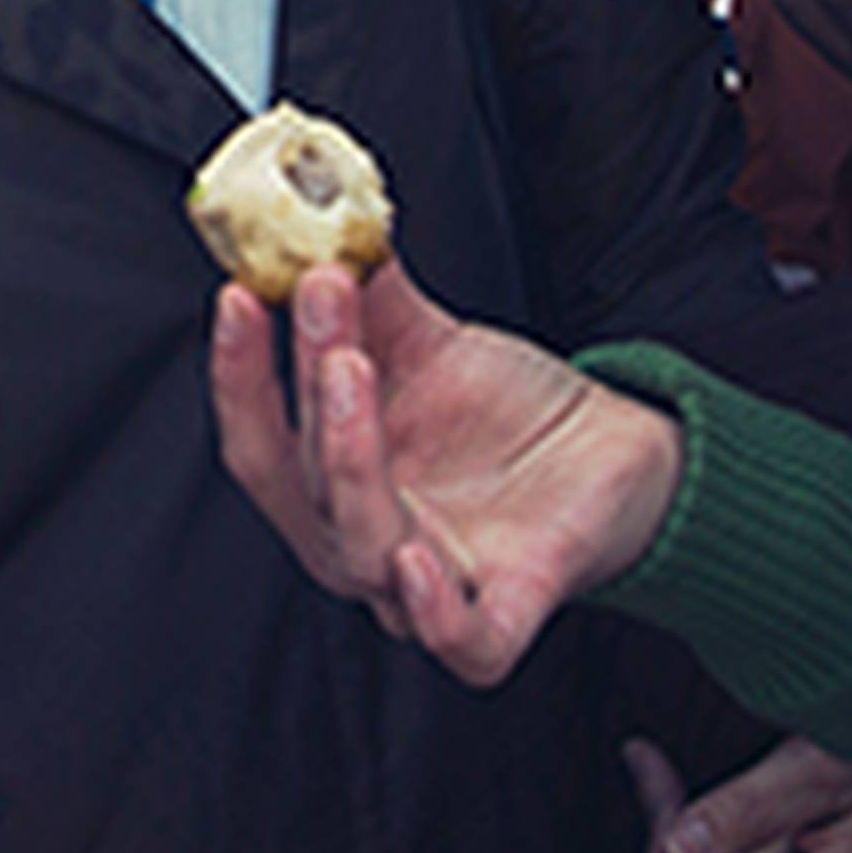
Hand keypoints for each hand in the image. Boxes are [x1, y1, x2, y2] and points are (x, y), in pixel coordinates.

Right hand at [207, 260, 682, 686]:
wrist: (613, 453)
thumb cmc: (504, 411)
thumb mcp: (428, 340)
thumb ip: (367, 292)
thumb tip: (318, 212)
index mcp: (326, 481)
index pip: (257, 437)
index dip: (238, 370)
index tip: (238, 292)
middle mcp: (361, 541)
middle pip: (299, 485)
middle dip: (294, 391)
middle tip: (311, 302)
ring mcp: (429, 582)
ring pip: (362, 545)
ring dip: (347, 458)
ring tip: (350, 367)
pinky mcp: (505, 612)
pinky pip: (462, 640)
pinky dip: (433, 611)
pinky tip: (416, 559)